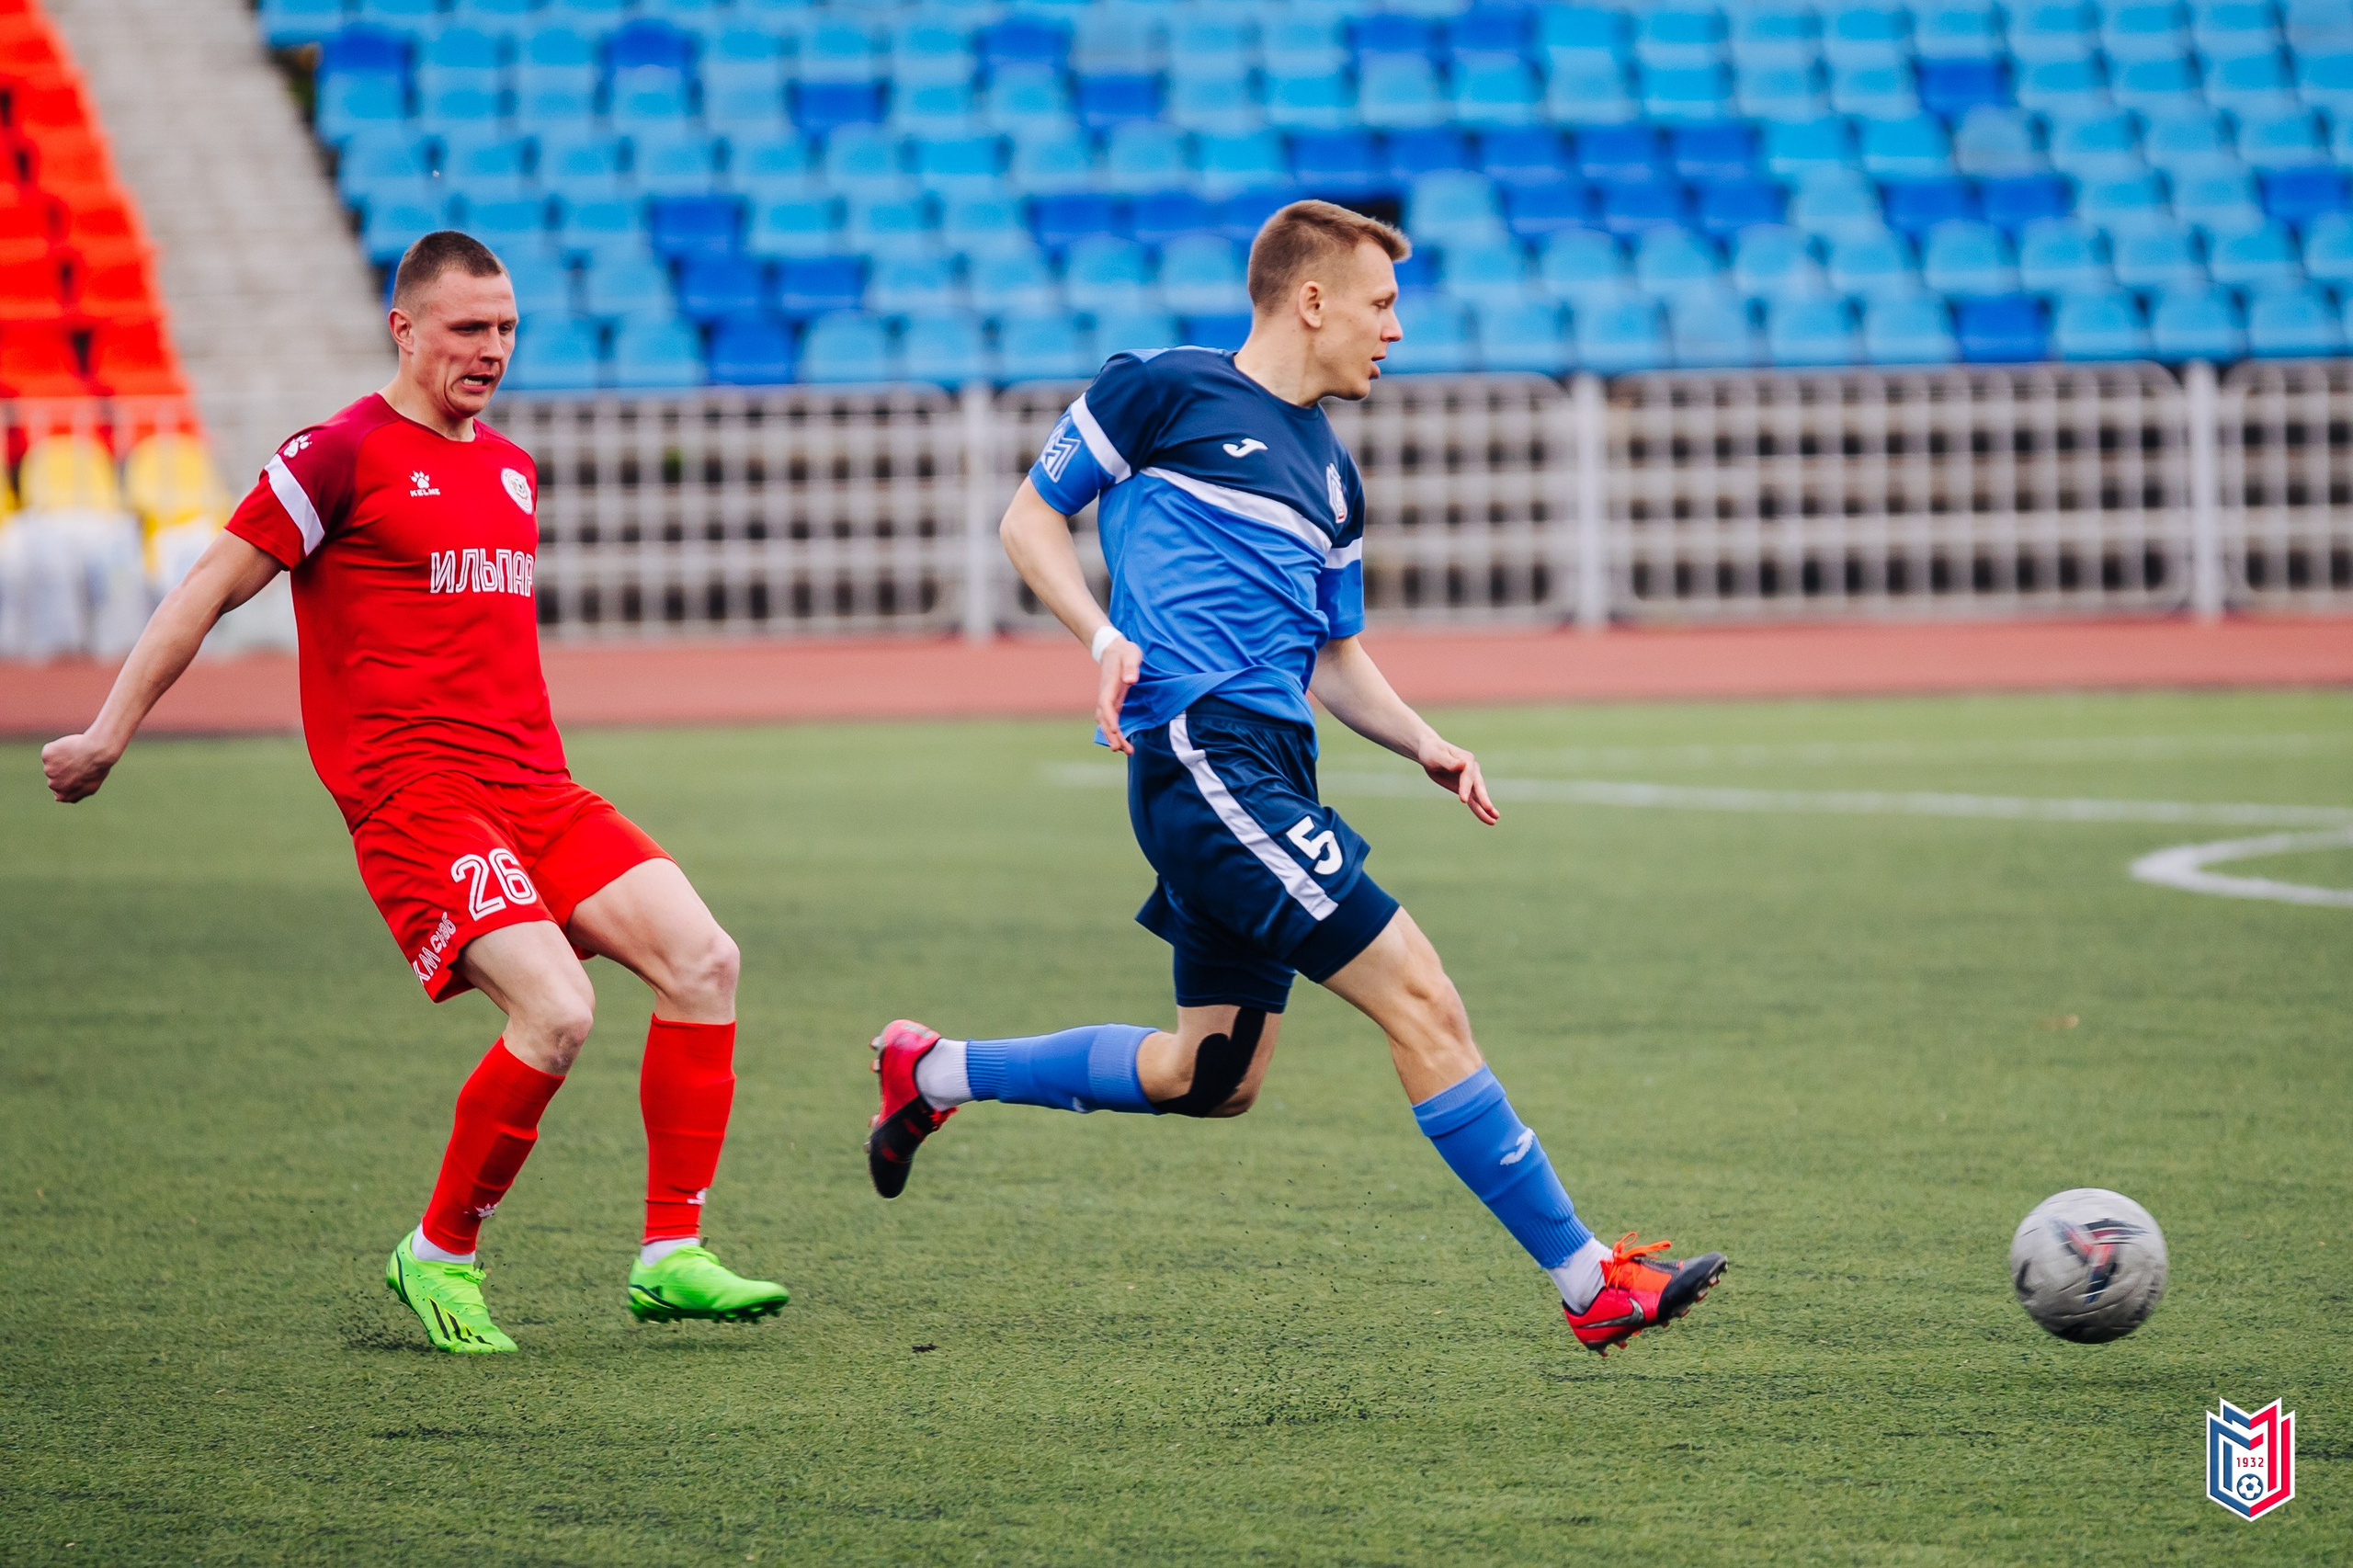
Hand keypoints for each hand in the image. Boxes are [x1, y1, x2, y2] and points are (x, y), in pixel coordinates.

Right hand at [42, 732, 120, 802]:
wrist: (97, 752)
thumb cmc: (97, 769)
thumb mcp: (90, 787)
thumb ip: (73, 795)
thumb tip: (59, 799)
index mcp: (62, 795)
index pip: (58, 788)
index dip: (67, 777)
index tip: (77, 771)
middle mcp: (53, 784)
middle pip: (52, 774)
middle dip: (62, 768)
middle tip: (78, 762)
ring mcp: (48, 770)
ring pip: (51, 762)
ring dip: (60, 757)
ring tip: (76, 755)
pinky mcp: (46, 756)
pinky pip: (50, 750)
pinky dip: (58, 747)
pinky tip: (70, 747)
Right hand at [1095, 636, 1142, 753]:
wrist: (1113, 648)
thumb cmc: (1124, 651)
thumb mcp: (1131, 654)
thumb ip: (1131, 667)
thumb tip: (1130, 680)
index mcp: (1109, 685)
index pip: (1106, 705)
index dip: (1110, 720)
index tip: (1116, 732)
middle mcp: (1105, 695)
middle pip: (1104, 719)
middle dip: (1111, 735)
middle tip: (1121, 750)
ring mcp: (1107, 699)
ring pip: (1105, 722)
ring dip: (1113, 736)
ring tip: (1125, 750)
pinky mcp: (1112, 702)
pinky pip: (1110, 720)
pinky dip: (1115, 732)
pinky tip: (1122, 741)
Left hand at [1417, 734, 1497, 825]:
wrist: (1430, 752)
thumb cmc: (1432, 752)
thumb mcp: (1437, 756)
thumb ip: (1449, 762)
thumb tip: (1462, 765)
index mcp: (1467, 759)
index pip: (1468, 775)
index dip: (1466, 787)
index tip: (1462, 799)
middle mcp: (1472, 769)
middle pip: (1478, 785)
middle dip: (1483, 798)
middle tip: (1488, 808)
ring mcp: (1470, 780)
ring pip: (1479, 795)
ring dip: (1486, 807)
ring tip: (1494, 819)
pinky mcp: (1466, 789)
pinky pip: (1474, 801)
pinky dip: (1480, 811)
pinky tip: (1488, 819)